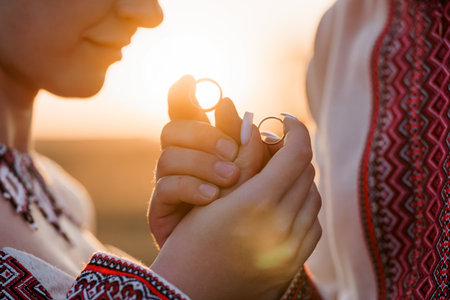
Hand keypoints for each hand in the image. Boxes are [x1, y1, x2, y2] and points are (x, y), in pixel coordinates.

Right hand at [149, 75, 266, 246]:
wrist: (218, 268)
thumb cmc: (240, 220)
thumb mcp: (249, 179)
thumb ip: (247, 148)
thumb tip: (246, 115)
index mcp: (201, 150)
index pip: (185, 113)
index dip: (182, 93)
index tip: (188, 78)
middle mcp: (179, 162)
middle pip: (173, 128)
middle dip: (204, 135)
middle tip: (231, 150)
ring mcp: (166, 184)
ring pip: (167, 154)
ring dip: (201, 163)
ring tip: (229, 180)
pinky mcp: (158, 208)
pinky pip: (165, 187)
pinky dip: (190, 188)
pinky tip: (210, 197)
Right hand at [151, 116, 321, 299]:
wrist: (191, 294)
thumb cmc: (190, 243)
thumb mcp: (211, 196)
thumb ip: (241, 160)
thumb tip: (256, 125)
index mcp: (258, 203)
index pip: (296, 153)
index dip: (295, 130)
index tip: (285, 119)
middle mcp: (283, 226)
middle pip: (307, 172)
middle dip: (293, 154)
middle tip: (275, 148)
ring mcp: (293, 248)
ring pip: (314, 196)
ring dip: (299, 181)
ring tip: (276, 177)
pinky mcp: (295, 263)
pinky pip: (313, 223)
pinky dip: (302, 207)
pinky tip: (282, 206)